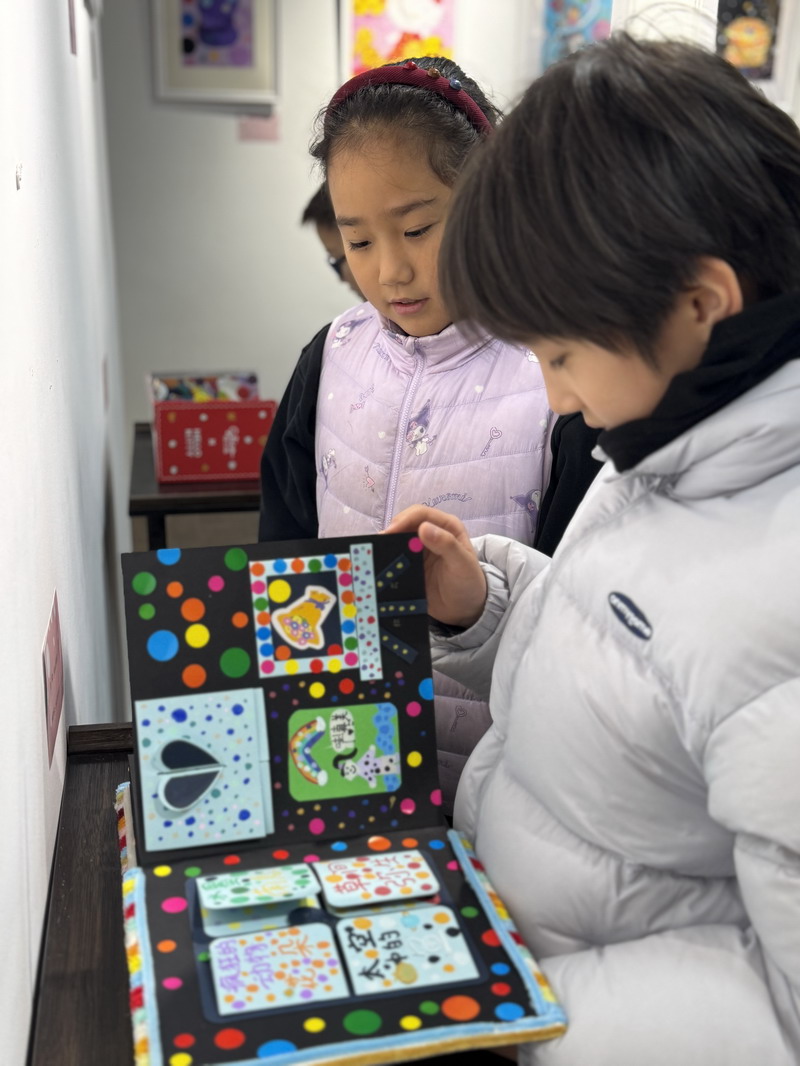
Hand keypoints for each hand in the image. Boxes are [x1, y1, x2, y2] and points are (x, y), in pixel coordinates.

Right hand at [384, 506, 486, 627]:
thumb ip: (446, 545)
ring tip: (375, 553)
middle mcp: (431, 533)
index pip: (420, 514)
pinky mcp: (410, 563)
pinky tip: (380, 564)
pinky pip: (395, 557)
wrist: (465, 609)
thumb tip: (424, 528)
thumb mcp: (462, 563)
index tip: (390, 533)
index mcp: (446, 526)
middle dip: (391, 532)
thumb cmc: (469, 582)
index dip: (403, 520)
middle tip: (378, 544)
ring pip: (397, 540)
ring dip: (387, 545)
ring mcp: (418, 549)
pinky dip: (387, 558)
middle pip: (405, 524)